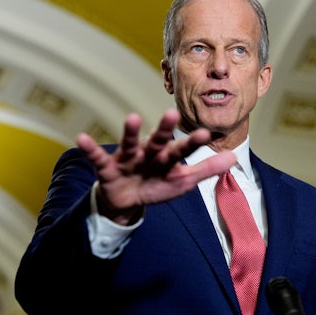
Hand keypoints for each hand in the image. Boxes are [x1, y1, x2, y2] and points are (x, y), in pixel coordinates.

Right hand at [76, 109, 235, 224]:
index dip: (192, 142)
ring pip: (130, 144)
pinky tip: (81, 139)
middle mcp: (148, 153)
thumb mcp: (183, 180)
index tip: (206, 133)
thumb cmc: (157, 184)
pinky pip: (97, 157)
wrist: (127, 200)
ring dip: (130, 132)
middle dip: (164, 130)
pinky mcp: (108, 167)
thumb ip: (207, 170)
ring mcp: (128, 159)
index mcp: (167, 157)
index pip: (182, 149)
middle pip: (158, 141)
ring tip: (132, 118)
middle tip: (172, 114)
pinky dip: (89, 148)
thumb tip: (235, 159)